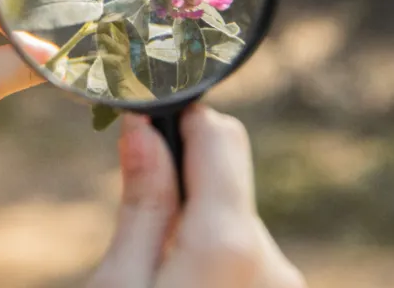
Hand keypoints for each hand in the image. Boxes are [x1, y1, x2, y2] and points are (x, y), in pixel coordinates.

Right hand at [88, 105, 305, 287]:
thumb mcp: (118, 284)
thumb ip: (142, 204)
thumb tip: (142, 126)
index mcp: (229, 244)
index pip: (219, 135)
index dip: (178, 121)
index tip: (142, 124)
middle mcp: (274, 262)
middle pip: (225, 182)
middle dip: (181, 189)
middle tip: (136, 228)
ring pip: (233, 223)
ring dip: (196, 233)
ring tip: (158, 276)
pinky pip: (247, 260)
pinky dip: (215, 264)